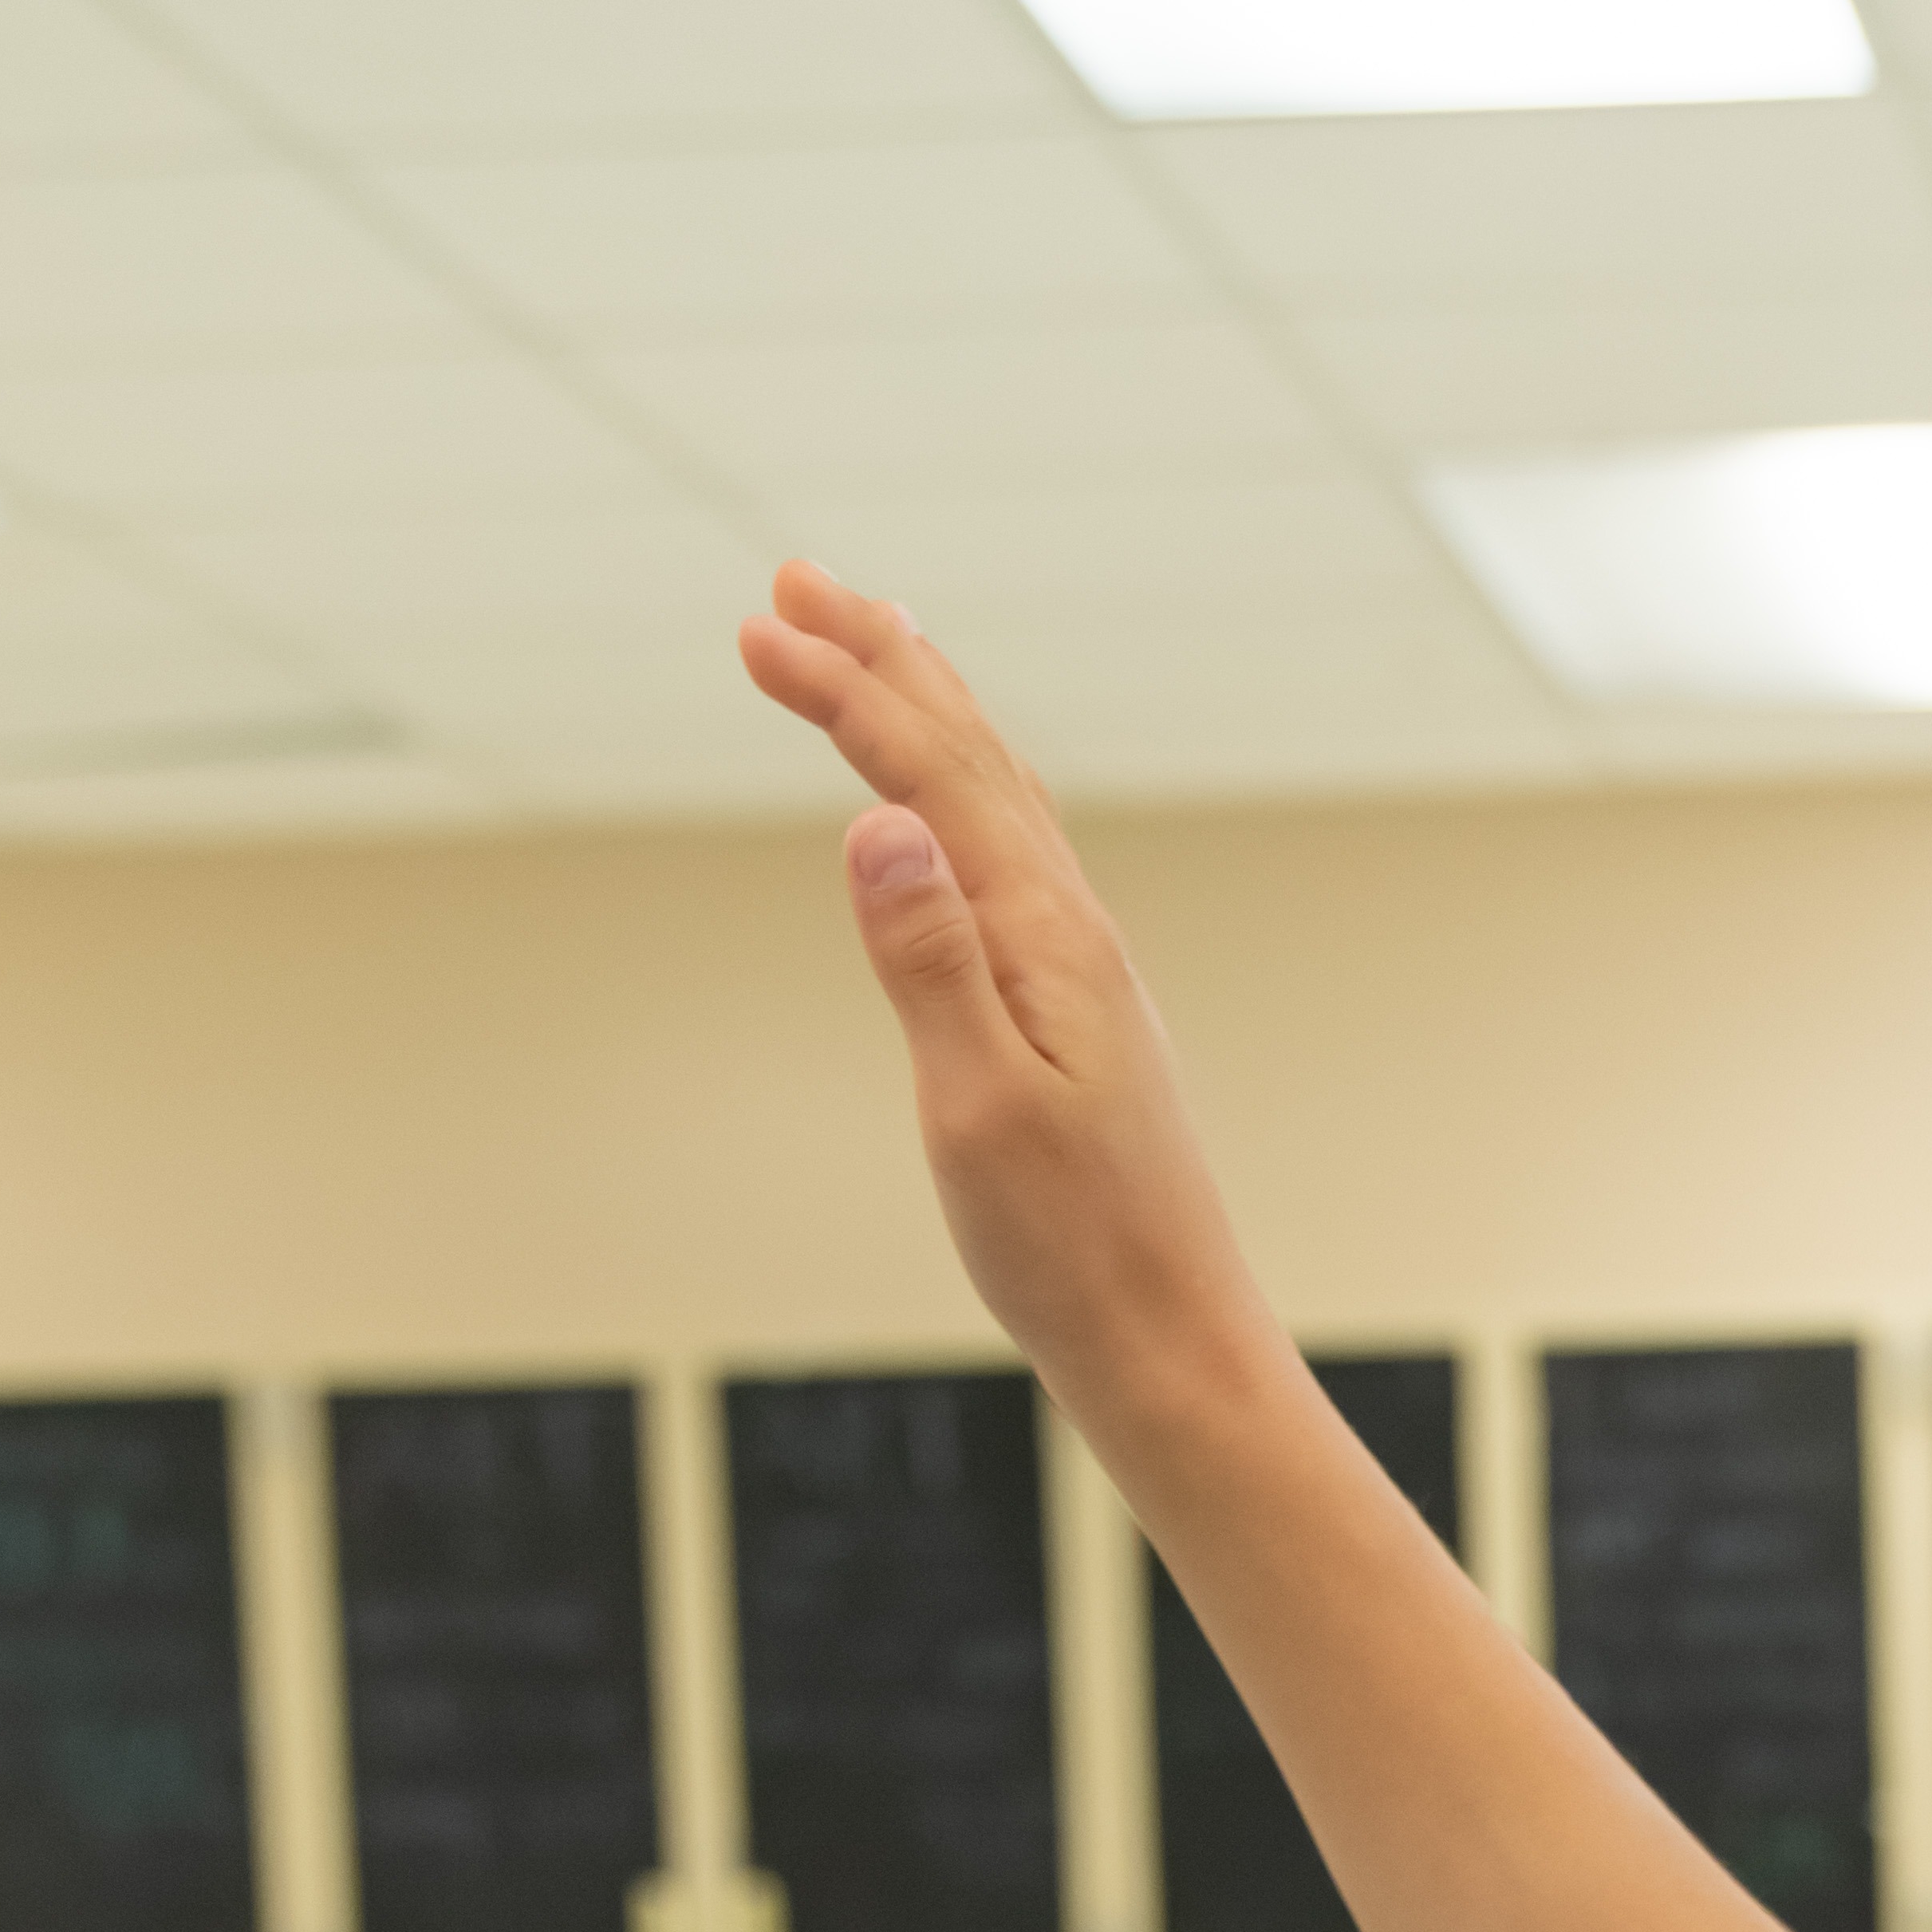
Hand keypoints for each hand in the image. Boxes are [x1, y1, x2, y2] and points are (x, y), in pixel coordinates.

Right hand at [734, 560, 1283, 1455]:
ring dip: (928, 716)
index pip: (931, 776)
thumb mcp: (978, 1109)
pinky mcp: (1080, 1021)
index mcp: (1045, 941)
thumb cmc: (1076, 1253)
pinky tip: (952, 820)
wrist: (1172, 1348)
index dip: (846, 691)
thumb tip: (878, 824)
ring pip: (1000, 802)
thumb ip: (927, 963)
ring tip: (874, 650)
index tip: (759, 628)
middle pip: (972, 758)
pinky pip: (1015, 865)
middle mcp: (1074, 936)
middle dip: (883, 661)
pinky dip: (968, 802)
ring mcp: (1084, 975)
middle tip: (793, 583)